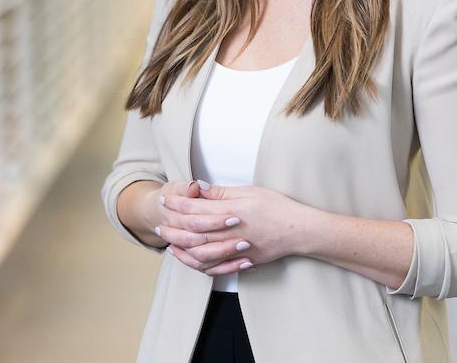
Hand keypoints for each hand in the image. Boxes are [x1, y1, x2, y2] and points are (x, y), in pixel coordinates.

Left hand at [158, 182, 309, 276]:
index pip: (196, 207)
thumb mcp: (250, 191)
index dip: (178, 204)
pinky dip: (199, 265)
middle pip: (193, 232)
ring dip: (182, 250)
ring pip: (200, 254)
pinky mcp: (241, 261)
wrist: (297, 230)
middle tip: (159, 226)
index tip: (165, 199)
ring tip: (170, 245)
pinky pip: (215, 268)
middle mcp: (229, 232)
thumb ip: (223, 192)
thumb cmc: (276, 206)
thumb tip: (201, 188)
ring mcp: (235, 249)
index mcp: (231, 210)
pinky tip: (192, 260)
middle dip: (173, 228)